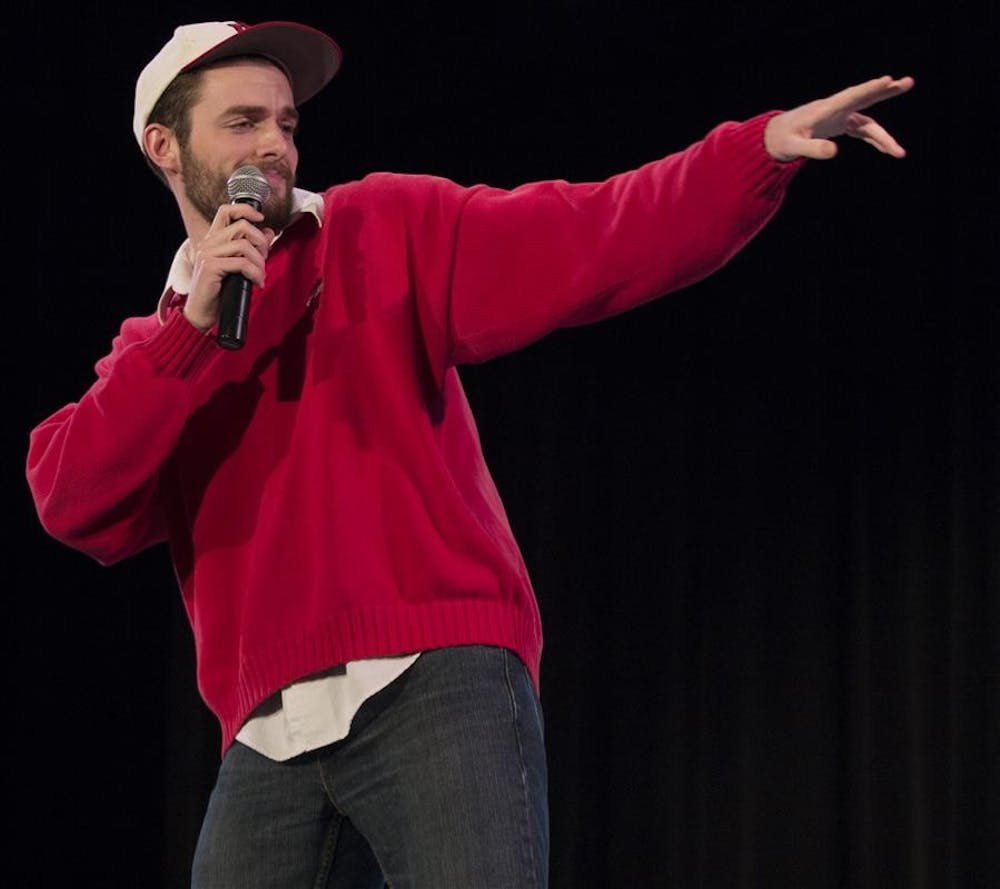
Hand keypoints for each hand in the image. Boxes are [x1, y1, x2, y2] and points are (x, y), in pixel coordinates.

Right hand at [184, 204, 274, 331]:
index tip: (261, 219)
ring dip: (260, 261)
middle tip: (265, 259)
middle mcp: (208, 243)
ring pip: (244, 245)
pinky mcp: (211, 267)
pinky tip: (257, 282)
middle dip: (261, 242)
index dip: (246, 210)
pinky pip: (242, 263)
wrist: (202, 312)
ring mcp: (208, 254)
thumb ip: (250, 247)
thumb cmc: (220, 291)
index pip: (226, 211)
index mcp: (213, 239)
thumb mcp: (237, 265)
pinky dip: (255, 273)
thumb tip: (268, 231)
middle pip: (242, 226)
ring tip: (260, 275)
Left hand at [764, 75, 914, 161]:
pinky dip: (874, 140)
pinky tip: (887, 150)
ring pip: (867, 122)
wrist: (773, 137)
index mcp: (825, 110)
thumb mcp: (793, 148)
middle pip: (865, 98)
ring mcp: (839, 116)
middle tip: (908, 82)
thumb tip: (835, 152)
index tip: (886, 79)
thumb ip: (812, 149)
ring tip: (899, 153)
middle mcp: (835, 109)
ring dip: (883, 135)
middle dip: (886, 92)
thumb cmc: (781, 141)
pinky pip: (862, 131)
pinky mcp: (840, 125)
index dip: (868, 89)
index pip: (850, 96)